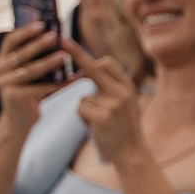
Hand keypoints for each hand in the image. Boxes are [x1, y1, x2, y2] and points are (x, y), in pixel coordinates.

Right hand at [0, 22, 69, 133]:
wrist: (19, 122)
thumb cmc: (29, 93)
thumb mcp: (29, 73)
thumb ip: (36, 57)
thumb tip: (58, 36)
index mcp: (2, 60)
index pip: (11, 40)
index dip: (26, 31)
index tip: (42, 23)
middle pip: (21, 54)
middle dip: (39, 44)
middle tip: (55, 36)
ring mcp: (4, 84)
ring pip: (30, 71)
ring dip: (49, 62)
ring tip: (65, 56)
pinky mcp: (14, 97)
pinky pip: (40, 88)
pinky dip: (58, 83)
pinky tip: (73, 78)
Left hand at [63, 37, 146, 164]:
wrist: (132, 153)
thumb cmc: (124, 129)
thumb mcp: (125, 104)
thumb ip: (110, 88)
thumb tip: (87, 72)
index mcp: (128, 87)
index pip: (107, 63)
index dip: (86, 55)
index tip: (68, 42)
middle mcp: (123, 92)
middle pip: (95, 68)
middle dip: (77, 55)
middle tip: (61, 40)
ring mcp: (114, 104)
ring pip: (84, 95)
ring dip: (85, 108)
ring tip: (99, 122)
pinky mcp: (104, 117)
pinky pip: (81, 108)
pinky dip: (83, 118)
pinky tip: (96, 127)